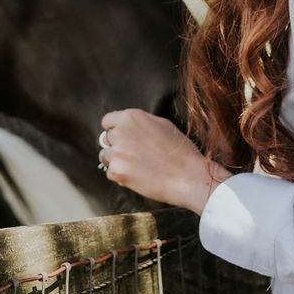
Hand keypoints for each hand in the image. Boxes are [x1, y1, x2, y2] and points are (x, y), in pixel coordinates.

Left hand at [99, 109, 231, 214]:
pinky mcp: (117, 171)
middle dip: (117, 146)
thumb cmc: (180, 151)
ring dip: (116, 161)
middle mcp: (121, 131)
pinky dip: (121, 176)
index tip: (121, 138)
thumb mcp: (162, 125)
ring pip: (105, 156)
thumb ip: (140, 123)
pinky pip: (110, 173)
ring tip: (136, 167)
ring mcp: (117, 152)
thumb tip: (126, 126)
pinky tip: (137, 176)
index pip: (107, 121)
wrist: (188, 176)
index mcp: (131, 117)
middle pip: (106, 139)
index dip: (114, 130)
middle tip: (134, 156)